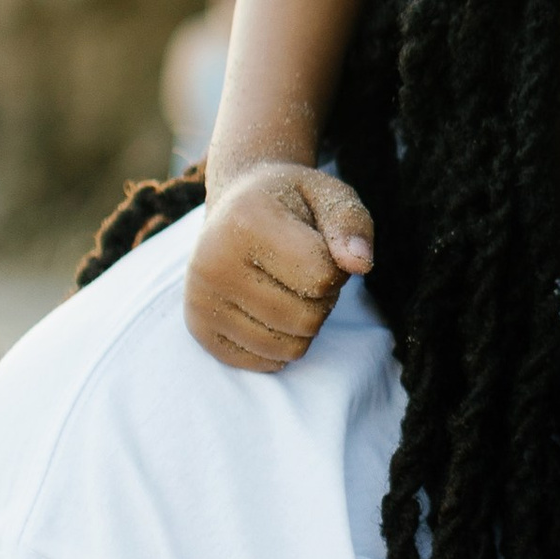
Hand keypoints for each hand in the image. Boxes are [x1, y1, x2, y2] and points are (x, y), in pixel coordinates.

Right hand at [184, 162, 374, 371]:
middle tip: (303, 269)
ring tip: (286, 286)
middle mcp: (212, 263)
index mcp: (245, 222)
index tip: (319, 246)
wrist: (234, 204)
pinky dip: (281, 342)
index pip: (323, 278)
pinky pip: (264, 362)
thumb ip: (351, 225)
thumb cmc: (290, 203)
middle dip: (322, 299)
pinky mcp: (199, 329)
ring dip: (303, 323)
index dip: (337, 268)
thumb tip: (360, 264)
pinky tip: (268, 308)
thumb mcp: (328, 195)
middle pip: (307, 318)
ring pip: (288, 347)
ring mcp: (201, 300)